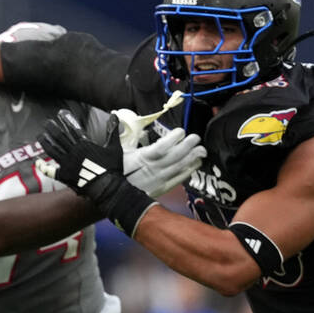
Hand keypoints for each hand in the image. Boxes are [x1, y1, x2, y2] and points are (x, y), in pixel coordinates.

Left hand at [37, 110, 123, 187]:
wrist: (107, 187)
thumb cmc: (112, 168)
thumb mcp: (114, 146)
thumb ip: (112, 130)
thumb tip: (114, 115)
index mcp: (84, 145)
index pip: (73, 129)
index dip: (66, 120)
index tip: (60, 113)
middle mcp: (73, 152)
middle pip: (59, 137)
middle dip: (52, 128)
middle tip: (46, 122)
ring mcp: (67, 164)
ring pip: (52, 150)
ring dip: (45, 142)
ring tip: (39, 136)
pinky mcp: (64, 176)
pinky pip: (50, 170)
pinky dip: (43, 166)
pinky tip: (37, 162)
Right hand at [40, 110, 204, 199]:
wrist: (113, 197)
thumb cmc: (114, 172)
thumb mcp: (114, 151)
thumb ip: (116, 133)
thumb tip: (114, 115)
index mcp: (141, 158)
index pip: (161, 147)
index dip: (173, 139)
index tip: (181, 131)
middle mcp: (153, 169)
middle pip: (174, 156)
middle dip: (187, 146)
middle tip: (196, 137)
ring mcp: (158, 180)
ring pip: (179, 167)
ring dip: (191, 158)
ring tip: (201, 150)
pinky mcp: (161, 188)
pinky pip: (178, 180)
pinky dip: (187, 172)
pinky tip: (194, 165)